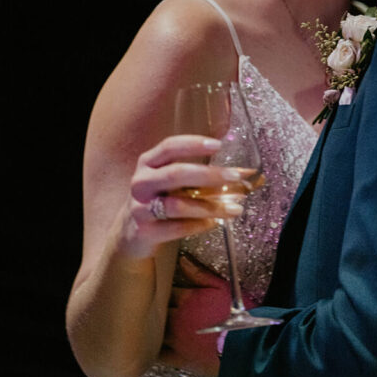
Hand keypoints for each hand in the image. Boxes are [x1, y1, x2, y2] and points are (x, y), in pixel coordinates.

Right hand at [119, 135, 251, 259]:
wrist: (130, 232)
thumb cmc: (160, 198)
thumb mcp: (171, 181)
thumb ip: (200, 174)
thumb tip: (245, 173)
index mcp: (148, 163)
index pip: (169, 147)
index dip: (193, 144)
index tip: (219, 145)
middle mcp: (141, 182)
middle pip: (176, 173)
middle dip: (209, 174)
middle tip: (235, 177)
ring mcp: (140, 207)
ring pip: (178, 205)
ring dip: (211, 206)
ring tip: (235, 208)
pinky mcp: (144, 231)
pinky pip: (176, 228)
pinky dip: (199, 225)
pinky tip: (215, 223)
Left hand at [158, 255, 257, 376]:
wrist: (245, 345)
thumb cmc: (238, 314)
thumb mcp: (221, 287)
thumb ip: (199, 273)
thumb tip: (182, 260)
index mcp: (186, 299)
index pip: (166, 289)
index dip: (165, 288)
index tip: (164, 288)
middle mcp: (177, 318)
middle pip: (158, 309)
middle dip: (157, 306)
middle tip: (157, 305)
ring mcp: (176, 339)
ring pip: (156, 330)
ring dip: (154, 326)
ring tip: (154, 324)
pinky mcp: (179, 358)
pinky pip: (160, 355)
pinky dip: (155, 350)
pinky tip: (153, 346)